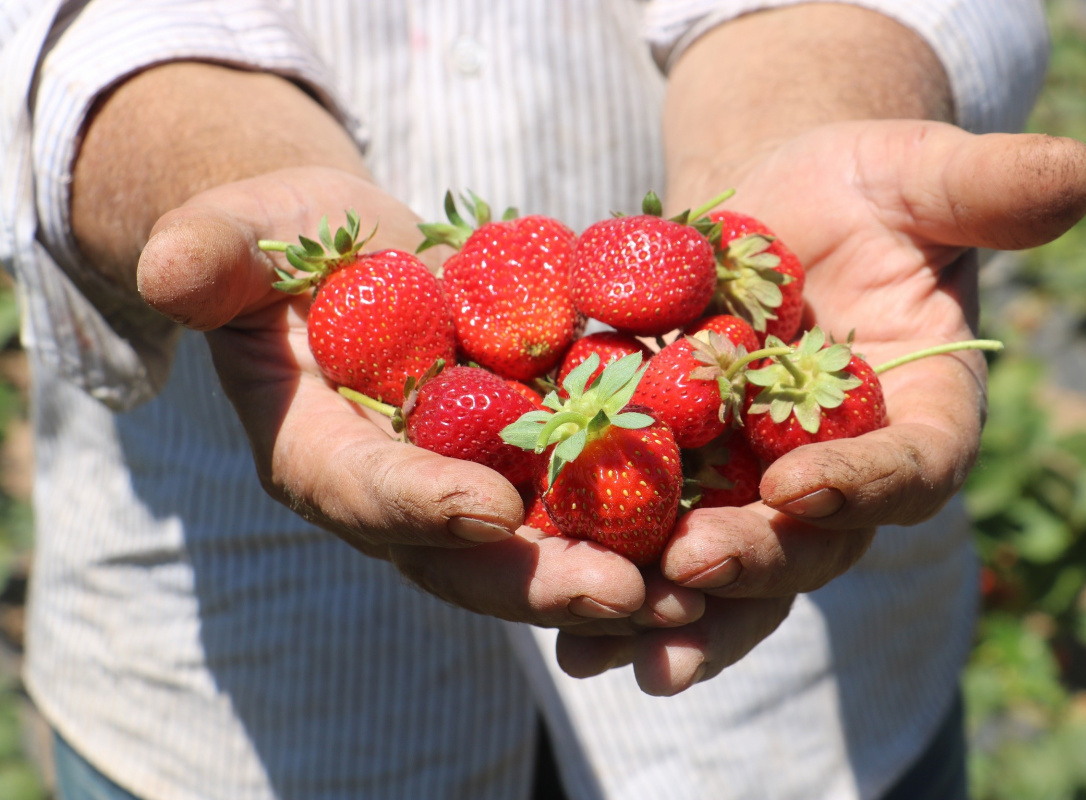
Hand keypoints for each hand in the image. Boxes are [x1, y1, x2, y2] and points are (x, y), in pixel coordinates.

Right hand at [137, 166, 706, 632]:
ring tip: (697, 591)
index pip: (365, 491)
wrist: (353, 260)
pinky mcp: (527, 468)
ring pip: (539, 554)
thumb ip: (211, 254)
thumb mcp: (243, 234)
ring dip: (616, 578)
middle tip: (624, 595)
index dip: (419, 504)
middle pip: (467, 558)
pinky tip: (716, 535)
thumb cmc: (289, 245)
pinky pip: (584, 508)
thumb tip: (171, 272)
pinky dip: (646, 527)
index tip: (487, 511)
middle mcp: (397, 499)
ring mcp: (466, 492)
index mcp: (318, 457)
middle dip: (541, 580)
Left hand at [555, 120, 1085, 693]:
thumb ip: (988, 189)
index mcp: (922, 414)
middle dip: (754, 560)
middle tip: (688, 570)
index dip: (862, 484)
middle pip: (812, 540)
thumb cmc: (860, 189)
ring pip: (731, 566)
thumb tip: (1079, 176)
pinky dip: (617, 581)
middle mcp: (847, 473)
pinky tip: (565, 628)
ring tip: (605, 647)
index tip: (796, 487)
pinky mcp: (689, 480)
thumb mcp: (919, 173)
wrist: (775, 208)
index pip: (911, 466)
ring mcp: (763, 487)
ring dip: (676, 611)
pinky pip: (656, 541)